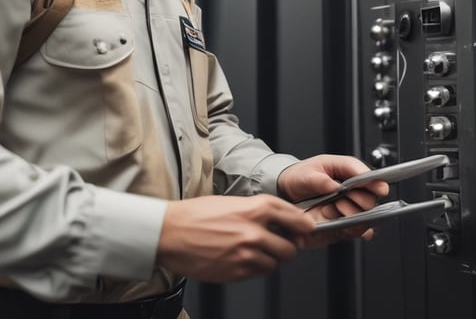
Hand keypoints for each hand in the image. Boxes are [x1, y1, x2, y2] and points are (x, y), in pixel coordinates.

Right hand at [156, 194, 314, 282]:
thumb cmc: (197, 214)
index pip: (298, 219)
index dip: (304, 227)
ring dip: (270, 259)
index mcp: (257, 208)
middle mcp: (256, 231)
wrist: (171, 232)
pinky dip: (255, 268)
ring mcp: (247, 254)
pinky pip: (259, 273)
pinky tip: (240, 257)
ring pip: (276, 263)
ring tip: (252, 250)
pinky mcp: (237, 272)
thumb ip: (260, 211)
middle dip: (287, 247)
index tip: (304, 230)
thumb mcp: (234, 202)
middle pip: (292, 247)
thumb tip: (282, 221)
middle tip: (277, 243)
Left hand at [277, 154, 389, 245]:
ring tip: (336, 208)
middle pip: (370, 197)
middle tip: (344, 197)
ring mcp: (349, 206)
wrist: (287, 193)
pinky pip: (359, 230)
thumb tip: (335, 186)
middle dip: (361, 199)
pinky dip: (357, 230)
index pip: (366, 174)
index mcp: (344, 170)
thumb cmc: (299, 177)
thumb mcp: (305, 174)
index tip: (379, 188)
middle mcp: (350, 189)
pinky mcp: (344, 223)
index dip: (375, 181)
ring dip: (354, 214)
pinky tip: (348, 226)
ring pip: (366, 215)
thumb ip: (320, 180)